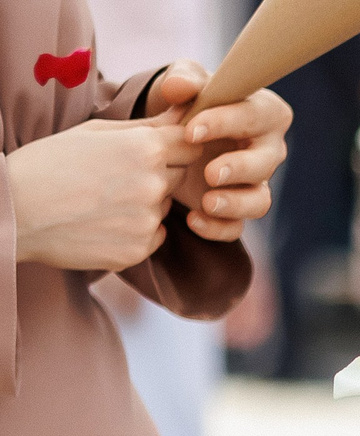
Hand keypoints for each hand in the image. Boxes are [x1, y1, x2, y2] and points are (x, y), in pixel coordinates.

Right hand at [4, 116, 194, 269]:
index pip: (190, 144)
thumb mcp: (94, 132)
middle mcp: (153, 184)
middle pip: (179, 176)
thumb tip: (186, 110)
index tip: (157, 148)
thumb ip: (146, 126)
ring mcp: (147, 220)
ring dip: (144, 202)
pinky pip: (154, 235)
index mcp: (144, 148)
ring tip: (102, 198)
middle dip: (159, 172)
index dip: (175, 146)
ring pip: (164, 206)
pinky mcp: (138, 250)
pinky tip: (102, 221)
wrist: (13, 209)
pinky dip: (136, 229)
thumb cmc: (49, 162)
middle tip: (115, 174)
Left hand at [147, 62, 290, 239]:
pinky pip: (237, 226)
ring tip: (206, 203)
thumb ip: (183, 79)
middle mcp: (267, 150)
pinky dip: (218, 227)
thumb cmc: (188, 101)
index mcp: (263, 112)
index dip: (225, 123)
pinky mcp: (236, 208)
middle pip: (265, 163)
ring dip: (235, 204)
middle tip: (209, 173)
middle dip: (239, 169)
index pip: (254, 116)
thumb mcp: (183, 83)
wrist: (172, 134)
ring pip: (259, 200)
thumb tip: (177, 87)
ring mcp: (255, 183)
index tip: (190, 130)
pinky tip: (193, 220)